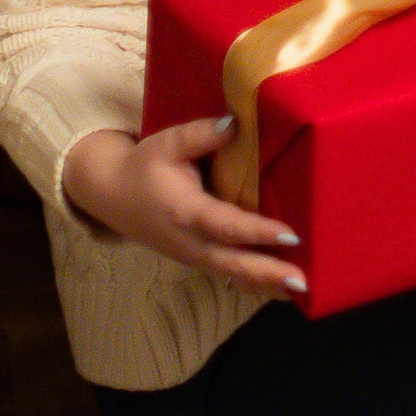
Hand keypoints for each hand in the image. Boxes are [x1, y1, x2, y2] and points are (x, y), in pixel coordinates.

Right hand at [59, 117, 306, 299]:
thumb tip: (236, 124)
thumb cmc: (144, 167)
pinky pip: (228, 275)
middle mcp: (190, 242)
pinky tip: (279, 289)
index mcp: (185, 212)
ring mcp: (193, 256)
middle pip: (233, 263)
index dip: (258, 232)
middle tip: (302, 282)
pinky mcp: (197, 260)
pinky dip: (254, 284)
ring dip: (265, 284)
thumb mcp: (167, 143)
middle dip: (268, 273)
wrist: (113, 195)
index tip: (291, 235)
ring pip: (232, 275)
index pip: (227, 226)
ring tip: (300, 291)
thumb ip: (201, 134)